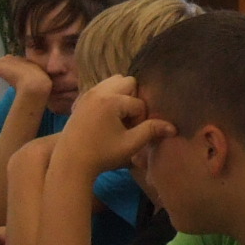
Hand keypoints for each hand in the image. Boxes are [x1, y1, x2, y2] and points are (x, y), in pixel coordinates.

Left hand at [0, 55, 51, 105]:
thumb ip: (25, 85)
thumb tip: (21, 93)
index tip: (2, 91)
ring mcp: (4, 61)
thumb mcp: (31, 86)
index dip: (3, 78)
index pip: (8, 67)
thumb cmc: (38, 88)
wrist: (36, 85)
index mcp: (22, 62)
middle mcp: (13, 59)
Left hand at [55, 75, 172, 175]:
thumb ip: (151, 131)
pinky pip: (100, 88)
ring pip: (113, 82)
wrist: (71, 162)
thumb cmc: (102, 155)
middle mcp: (99, 91)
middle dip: (133, 99)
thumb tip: (173, 128)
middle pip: (128, 82)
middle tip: (128, 120)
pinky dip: (108, 97)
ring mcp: (88, 93)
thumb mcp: (130, 144)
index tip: (132, 135)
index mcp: (112, 100)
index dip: (141, 120)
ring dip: (121, 96)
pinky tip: (105, 118)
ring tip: (118, 118)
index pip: (138, 103)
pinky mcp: (81, 99)